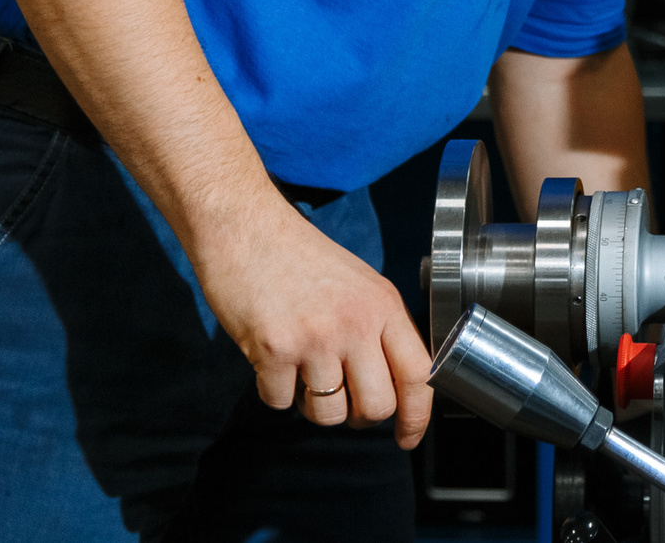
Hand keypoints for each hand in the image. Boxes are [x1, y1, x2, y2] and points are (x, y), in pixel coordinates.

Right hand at [190, 187, 433, 447]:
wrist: (246, 228)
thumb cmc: (299, 256)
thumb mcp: (359, 284)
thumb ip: (378, 328)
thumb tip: (392, 384)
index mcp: (383, 305)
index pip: (418, 374)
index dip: (417, 415)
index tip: (407, 437)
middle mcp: (356, 323)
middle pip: (376, 407)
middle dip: (359, 416)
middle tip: (343, 401)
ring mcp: (315, 338)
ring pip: (328, 414)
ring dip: (313, 405)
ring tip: (302, 369)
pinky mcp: (274, 350)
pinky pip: (280, 403)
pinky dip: (273, 390)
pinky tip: (271, 358)